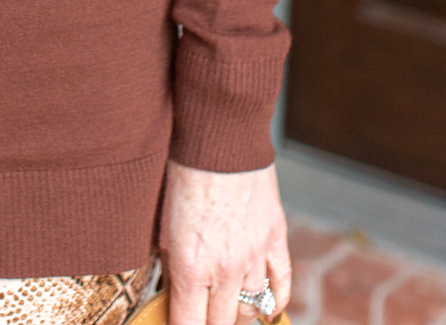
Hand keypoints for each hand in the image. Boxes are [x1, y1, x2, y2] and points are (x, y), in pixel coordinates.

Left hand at [159, 161, 290, 324]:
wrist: (219, 139)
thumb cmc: (183, 177)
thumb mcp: (165, 226)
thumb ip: (172, 267)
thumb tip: (174, 296)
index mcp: (191, 268)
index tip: (182, 324)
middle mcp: (225, 271)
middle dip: (210, 323)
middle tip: (203, 314)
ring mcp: (254, 258)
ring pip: (251, 312)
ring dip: (238, 314)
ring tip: (227, 308)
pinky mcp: (275, 240)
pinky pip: (280, 287)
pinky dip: (273, 303)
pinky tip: (265, 310)